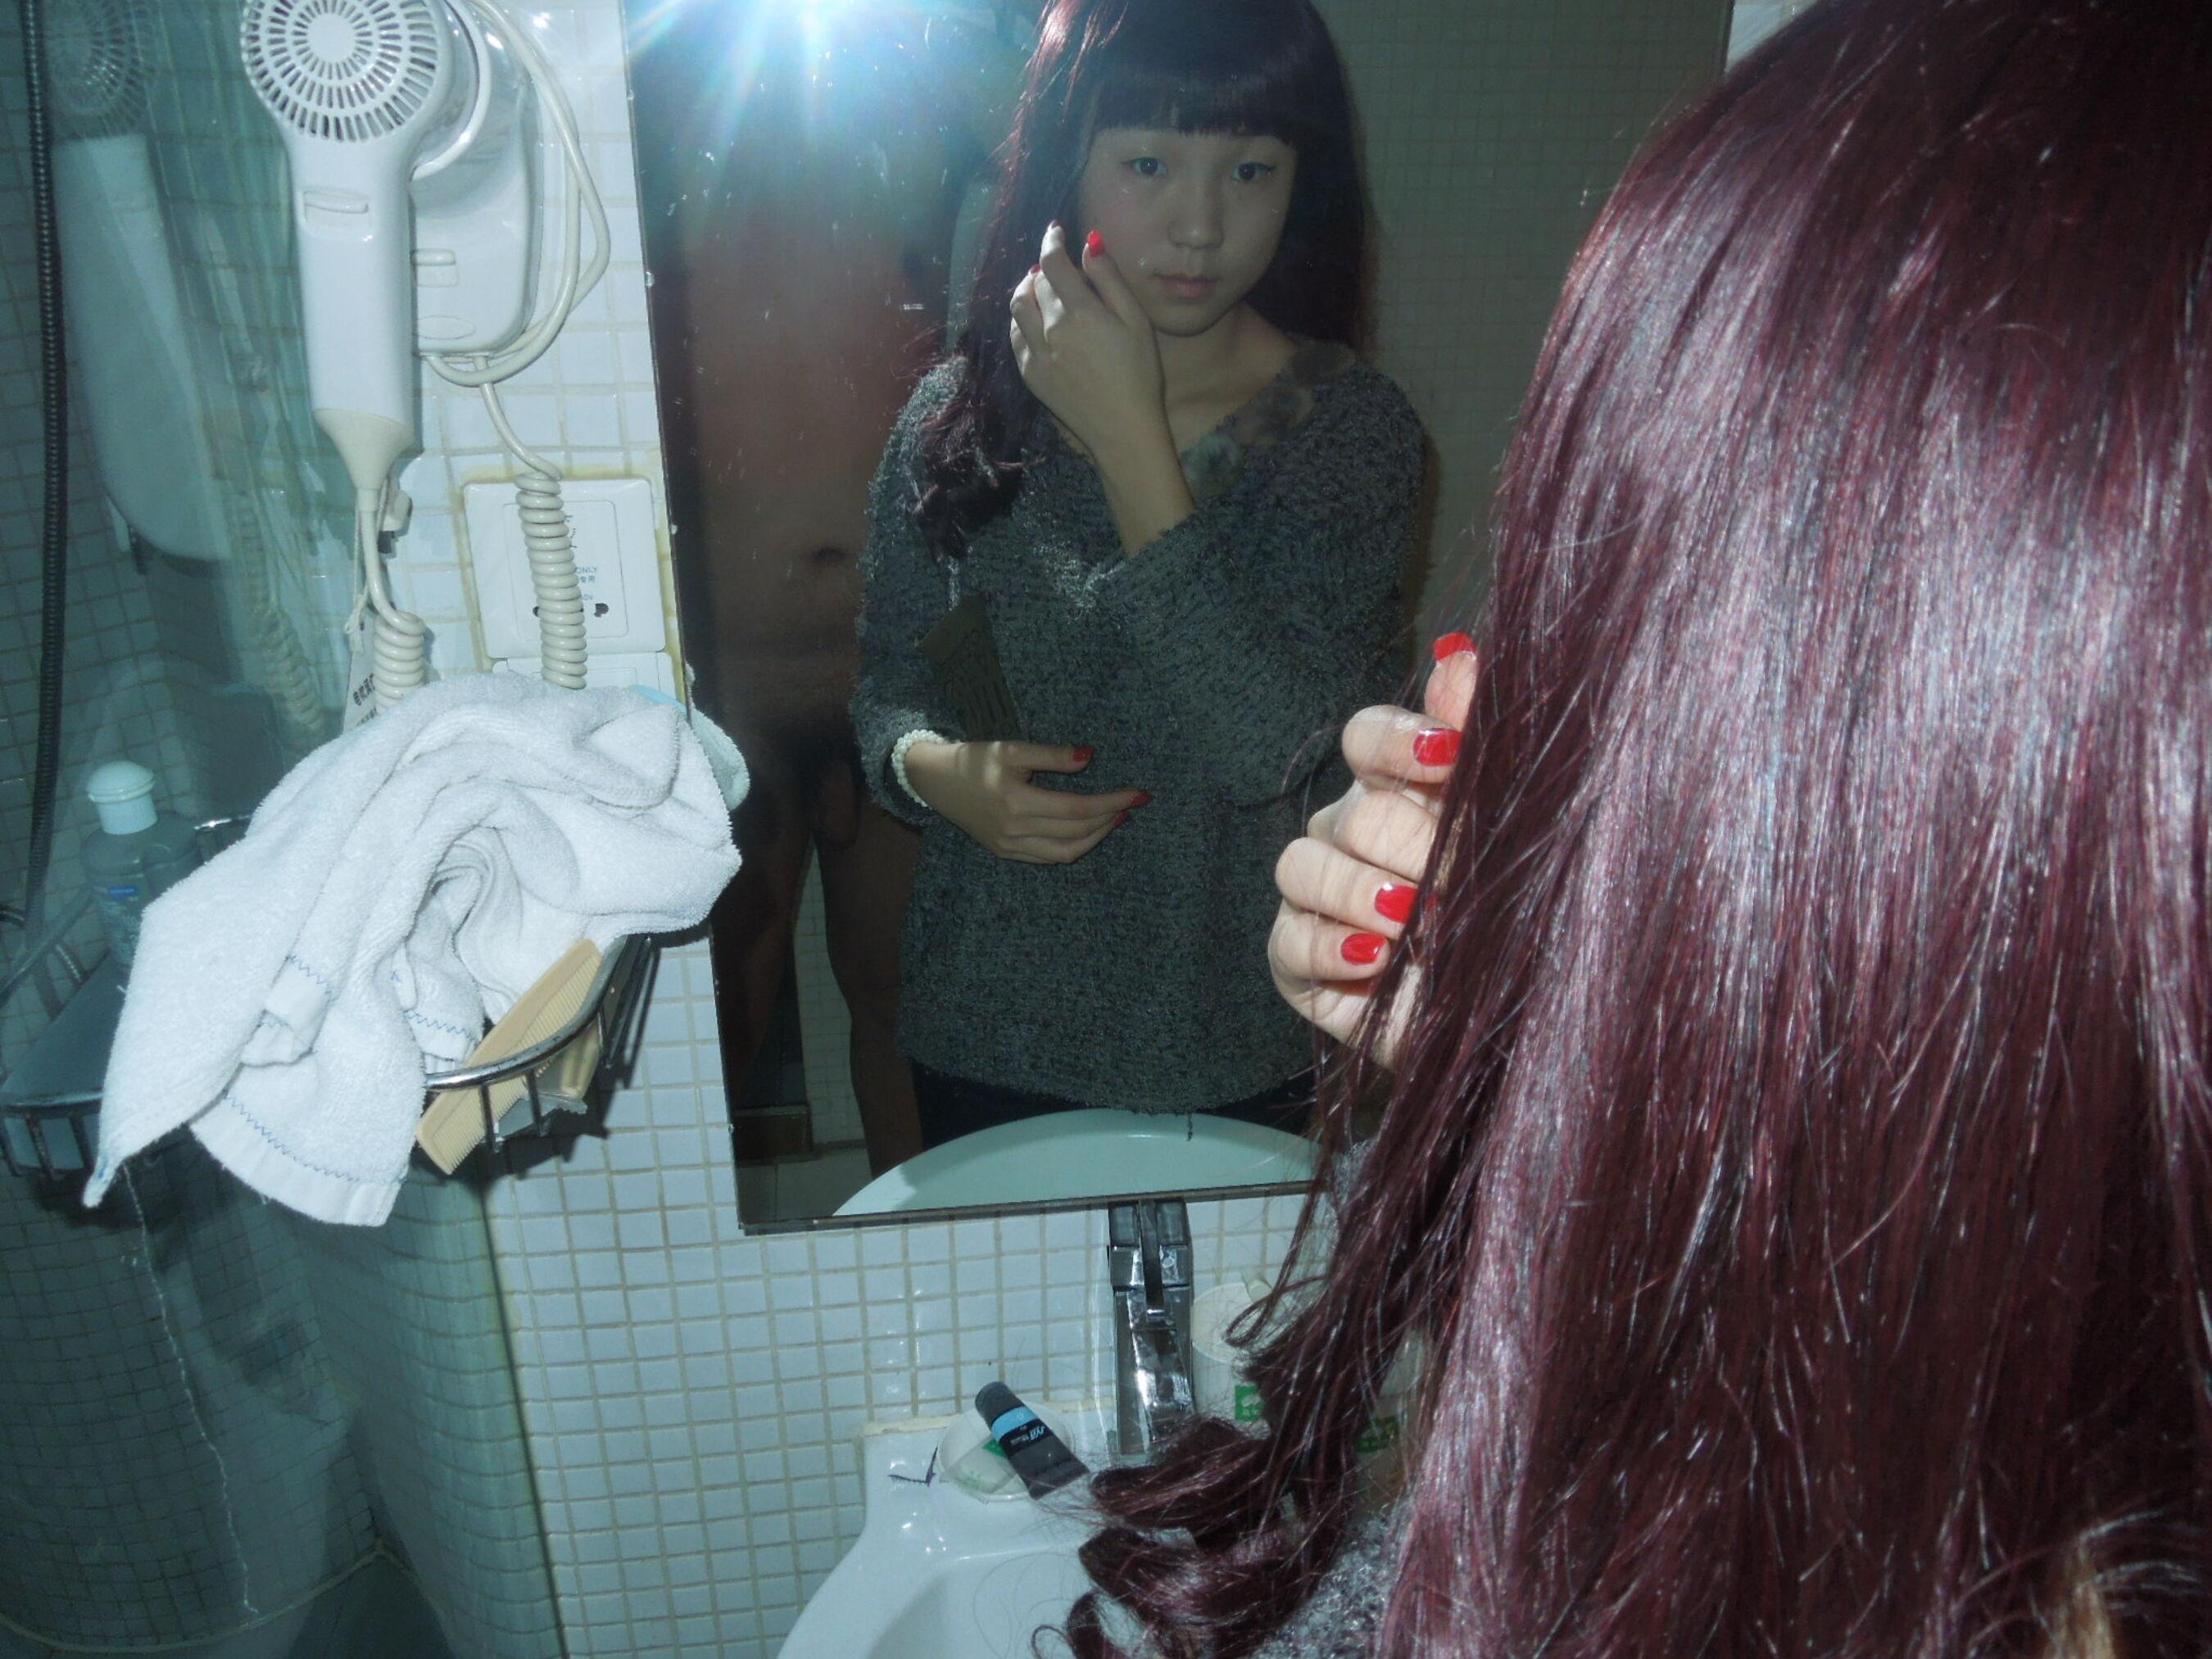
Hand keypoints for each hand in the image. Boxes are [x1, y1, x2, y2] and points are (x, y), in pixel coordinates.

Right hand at [903, 738, 1149, 864]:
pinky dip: (1074, 847)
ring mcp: (1009, 847)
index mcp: (1017, 803)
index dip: (1112, 802)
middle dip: (1110, 818)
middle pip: (1077, 833)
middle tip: (1131, 803)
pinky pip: (1049, 857)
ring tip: (1115, 818)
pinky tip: (1087, 831)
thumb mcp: (1012, 749)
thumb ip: (1052, 755)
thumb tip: (1089, 756)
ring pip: (1066, 853)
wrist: (935, 781)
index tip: (1138, 794)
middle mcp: (1014, 831)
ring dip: (1096, 837)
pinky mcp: (1006, 853)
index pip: (1078, 809)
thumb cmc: (974, 760)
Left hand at [1009, 224, 1168, 464]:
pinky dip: (1020, 319)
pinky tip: (1033, 319)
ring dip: (1026, 289)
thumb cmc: (1140, 374)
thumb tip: (1089, 243)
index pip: (1053, 262)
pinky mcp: (1030, 374)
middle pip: (1035, 283)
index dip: (1051, 241)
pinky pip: (1014, 336)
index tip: (1055, 231)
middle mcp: (1051, 329)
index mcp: (1080, 311)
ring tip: (1039, 285)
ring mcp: (1036, 353)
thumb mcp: (1136, 321)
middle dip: (1044, 267)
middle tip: (1056, 264)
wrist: (1123, 429)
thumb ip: (1110, 280)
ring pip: (1018, 306)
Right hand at [1269, 636, 1477, 1065]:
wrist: (1516, 1026)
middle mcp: (1352, 834)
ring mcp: (1318, 896)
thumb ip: (1484, 742)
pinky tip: (1378, 962)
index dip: (1397, 743)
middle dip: (1408, 846)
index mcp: (1402, 793)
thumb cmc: (1520, 924)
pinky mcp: (1295, 958)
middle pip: (1350, 809)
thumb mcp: (1515, 830)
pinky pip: (1288, 936)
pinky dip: (1331, 946)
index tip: (1447, 757)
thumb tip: (1461, 654)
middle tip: (1456, 884)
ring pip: (1301, 863)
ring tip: (1415, 925)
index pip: (1367, 737)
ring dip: (1365, 894)